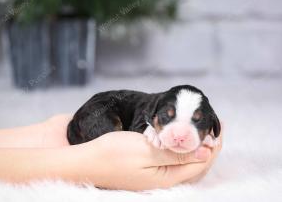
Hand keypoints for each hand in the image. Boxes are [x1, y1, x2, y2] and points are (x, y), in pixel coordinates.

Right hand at [72, 130, 221, 189]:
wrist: (86, 162)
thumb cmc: (112, 154)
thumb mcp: (146, 151)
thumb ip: (175, 154)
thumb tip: (204, 153)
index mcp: (167, 178)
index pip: (200, 162)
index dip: (212, 144)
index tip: (219, 126)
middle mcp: (164, 180)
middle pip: (195, 164)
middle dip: (207, 145)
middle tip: (214, 125)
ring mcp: (155, 176)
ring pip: (184, 162)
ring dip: (195, 146)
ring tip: (201, 130)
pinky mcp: (148, 170)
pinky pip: (172, 160)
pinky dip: (181, 148)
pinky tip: (180, 139)